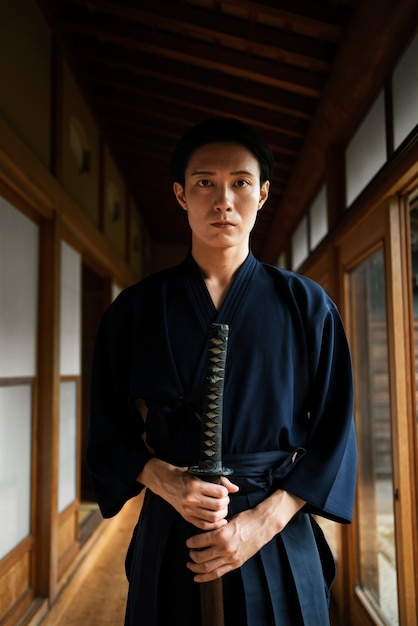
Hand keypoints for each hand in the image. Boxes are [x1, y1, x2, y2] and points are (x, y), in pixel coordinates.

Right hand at [137, 458, 238, 529]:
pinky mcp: (186, 517)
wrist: (165, 482)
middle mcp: (191, 498)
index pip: (220, 492)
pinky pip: (203, 526)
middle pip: (218, 506)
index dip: (226, 493)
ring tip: (222, 509)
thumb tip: (235, 489)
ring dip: (222, 515)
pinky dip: (214, 525)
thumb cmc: (184, 475)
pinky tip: (219, 520)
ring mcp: (188, 509)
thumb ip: (219, 480)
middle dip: (225, 504)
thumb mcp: (200, 473)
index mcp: (196, 485)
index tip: (224, 492)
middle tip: (224, 501)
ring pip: (212, 518)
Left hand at [186, 489, 305, 581]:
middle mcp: (225, 548)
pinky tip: (197, 577)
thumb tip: (201, 536)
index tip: (188, 542)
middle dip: (192, 556)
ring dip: (196, 568)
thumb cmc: (245, 519)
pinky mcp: (236, 564)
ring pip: (207, 568)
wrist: (263, 525)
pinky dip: (205, 577)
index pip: (198, 542)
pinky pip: (218, 573)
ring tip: (190, 565)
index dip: (190, 543)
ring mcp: (231, 558)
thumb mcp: (228, 521)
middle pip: (200, 558)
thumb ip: (215, 530)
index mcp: (221, 534)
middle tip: (190, 553)